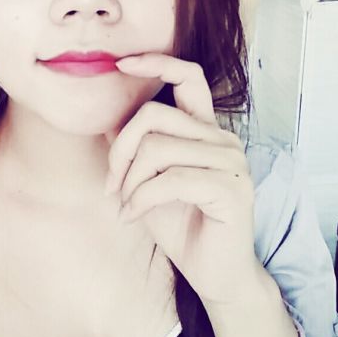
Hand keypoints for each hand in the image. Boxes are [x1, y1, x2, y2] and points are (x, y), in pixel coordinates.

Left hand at [105, 52, 264, 309]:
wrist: (215, 273)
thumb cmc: (182, 225)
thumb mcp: (147, 181)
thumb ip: (135, 149)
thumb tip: (107, 117)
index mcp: (205, 130)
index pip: (189, 77)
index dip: (156, 63)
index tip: (122, 63)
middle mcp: (221, 138)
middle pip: (154, 115)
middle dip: (120, 149)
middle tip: (109, 185)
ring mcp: (230, 162)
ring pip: (157, 148)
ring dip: (129, 181)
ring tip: (123, 205)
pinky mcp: (230, 188)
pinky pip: (169, 179)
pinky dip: (140, 199)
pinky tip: (131, 216)